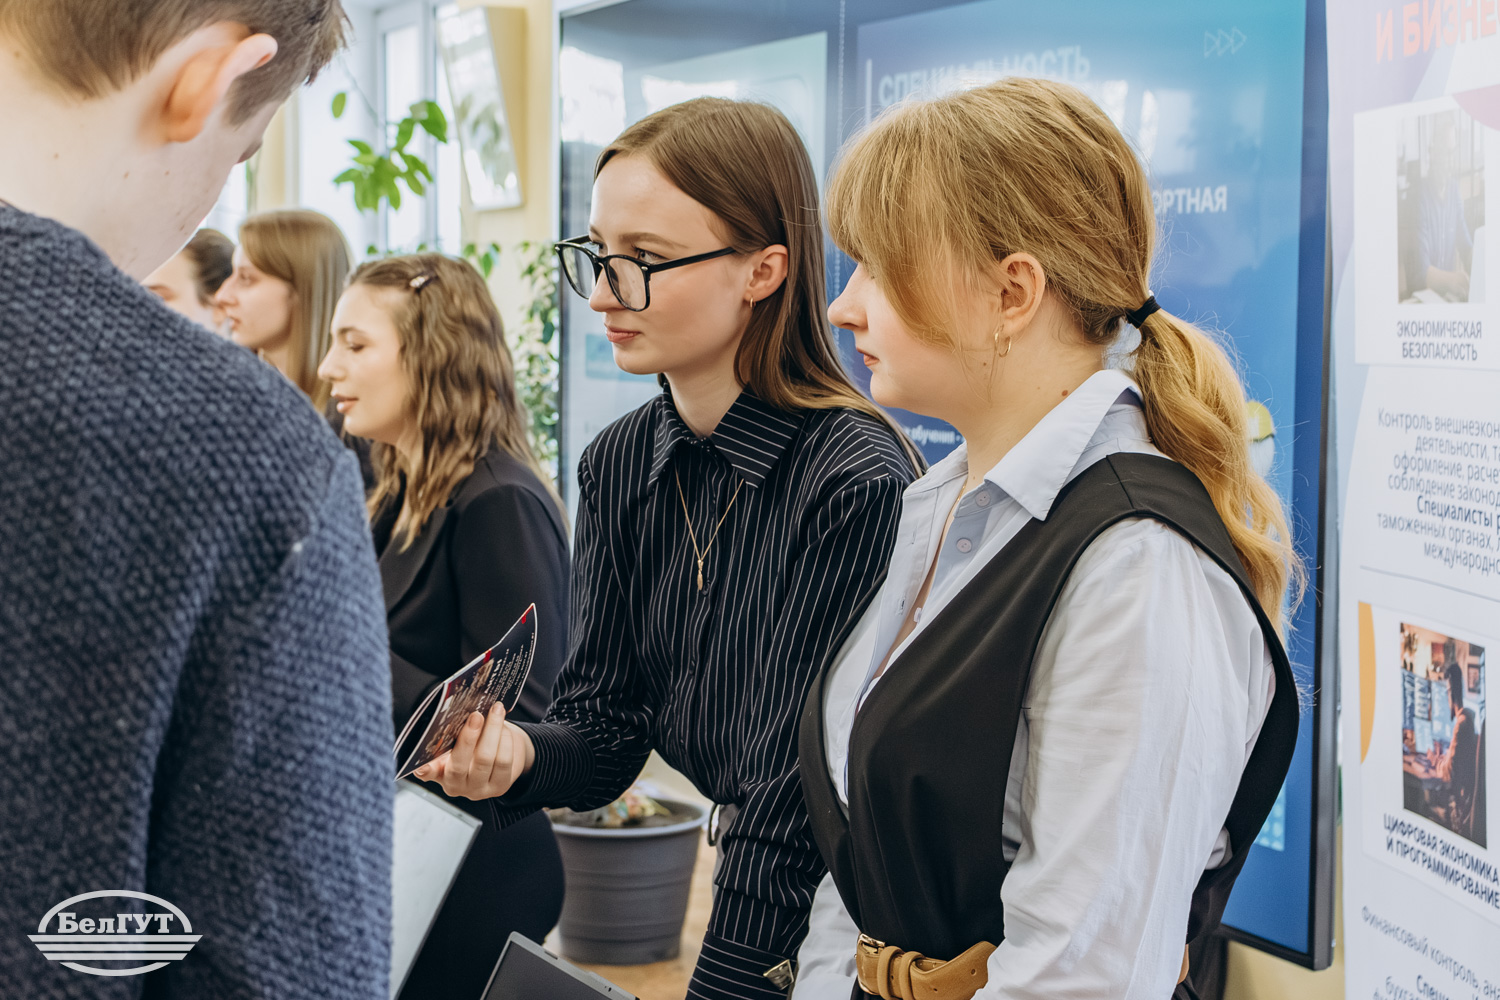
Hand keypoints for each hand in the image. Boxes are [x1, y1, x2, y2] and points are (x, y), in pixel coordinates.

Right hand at [413, 702, 534, 799]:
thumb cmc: (471, 747)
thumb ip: (453, 735)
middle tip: (476, 715)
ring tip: (496, 711)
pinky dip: (505, 740)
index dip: (425, 771)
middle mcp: (456, 786)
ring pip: (487, 759)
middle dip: (469, 737)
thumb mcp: (457, 742)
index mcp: (439, 773)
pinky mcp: (500, 787)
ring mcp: (478, 790)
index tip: (422, 767)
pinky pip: (505, 761)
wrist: (496, 758)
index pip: (428, 773)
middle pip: (460, 764)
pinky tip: (503, 728)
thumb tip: (459, 714)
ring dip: (493, 731)